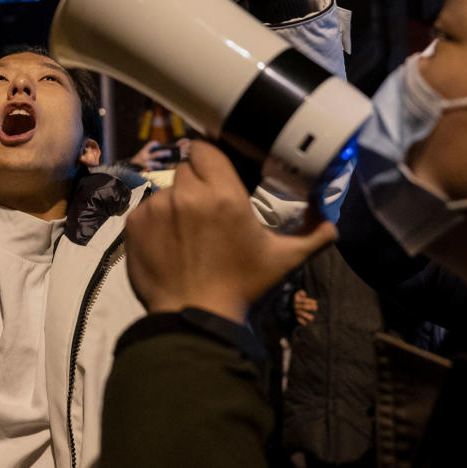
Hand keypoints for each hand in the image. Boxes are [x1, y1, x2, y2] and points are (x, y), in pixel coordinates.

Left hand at [124, 141, 336, 324]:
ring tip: (187, 233)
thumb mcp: (284, 260)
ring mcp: (157, 208)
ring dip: (176, 203)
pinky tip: (168, 243)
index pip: (206, 148)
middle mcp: (187, 194)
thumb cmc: (242, 287)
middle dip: (197, 182)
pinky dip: (155, 221)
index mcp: (223, 194)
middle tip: (206, 208)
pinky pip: (146, 209)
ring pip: (166, 190)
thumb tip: (331, 219)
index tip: (217, 174)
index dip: (211, 158)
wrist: (194, 319)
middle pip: (187, 168)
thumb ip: (314, 235)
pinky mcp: (135, 225)